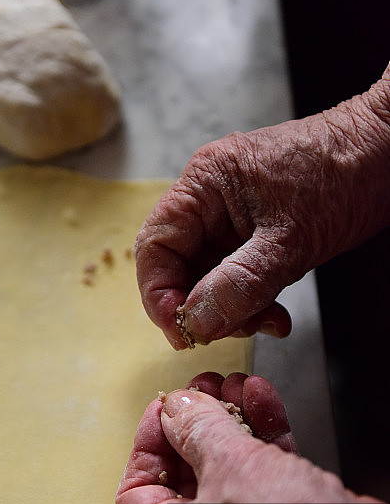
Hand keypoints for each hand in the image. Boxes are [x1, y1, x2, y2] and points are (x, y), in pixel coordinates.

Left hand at [117, 371, 355, 503]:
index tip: (164, 410)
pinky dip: (260, 441)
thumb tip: (178, 409)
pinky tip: (262, 400)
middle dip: (198, 425)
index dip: (148, 443)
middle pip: (184, 478)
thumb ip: (196, 428)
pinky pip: (260, 482)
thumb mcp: (227, 463)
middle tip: (204, 391)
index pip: (136, 493)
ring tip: (236, 386)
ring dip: (232, 424)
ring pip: (226, 475)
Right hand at [135, 68, 389, 347]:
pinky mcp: (255, 231)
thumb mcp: (291, 239)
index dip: (159, 294)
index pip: (156, 245)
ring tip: (264, 322)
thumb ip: (239, 284)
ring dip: (229, 309)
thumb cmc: (347, 172)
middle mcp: (210, 198)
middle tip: (225, 332)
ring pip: (208, 276)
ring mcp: (233, 216)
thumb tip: (195, 322)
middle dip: (199, 306)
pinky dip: (250, 301)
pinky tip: (274, 315)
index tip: (181, 331)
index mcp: (205, 183)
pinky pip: (236, 275)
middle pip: (178, 265)